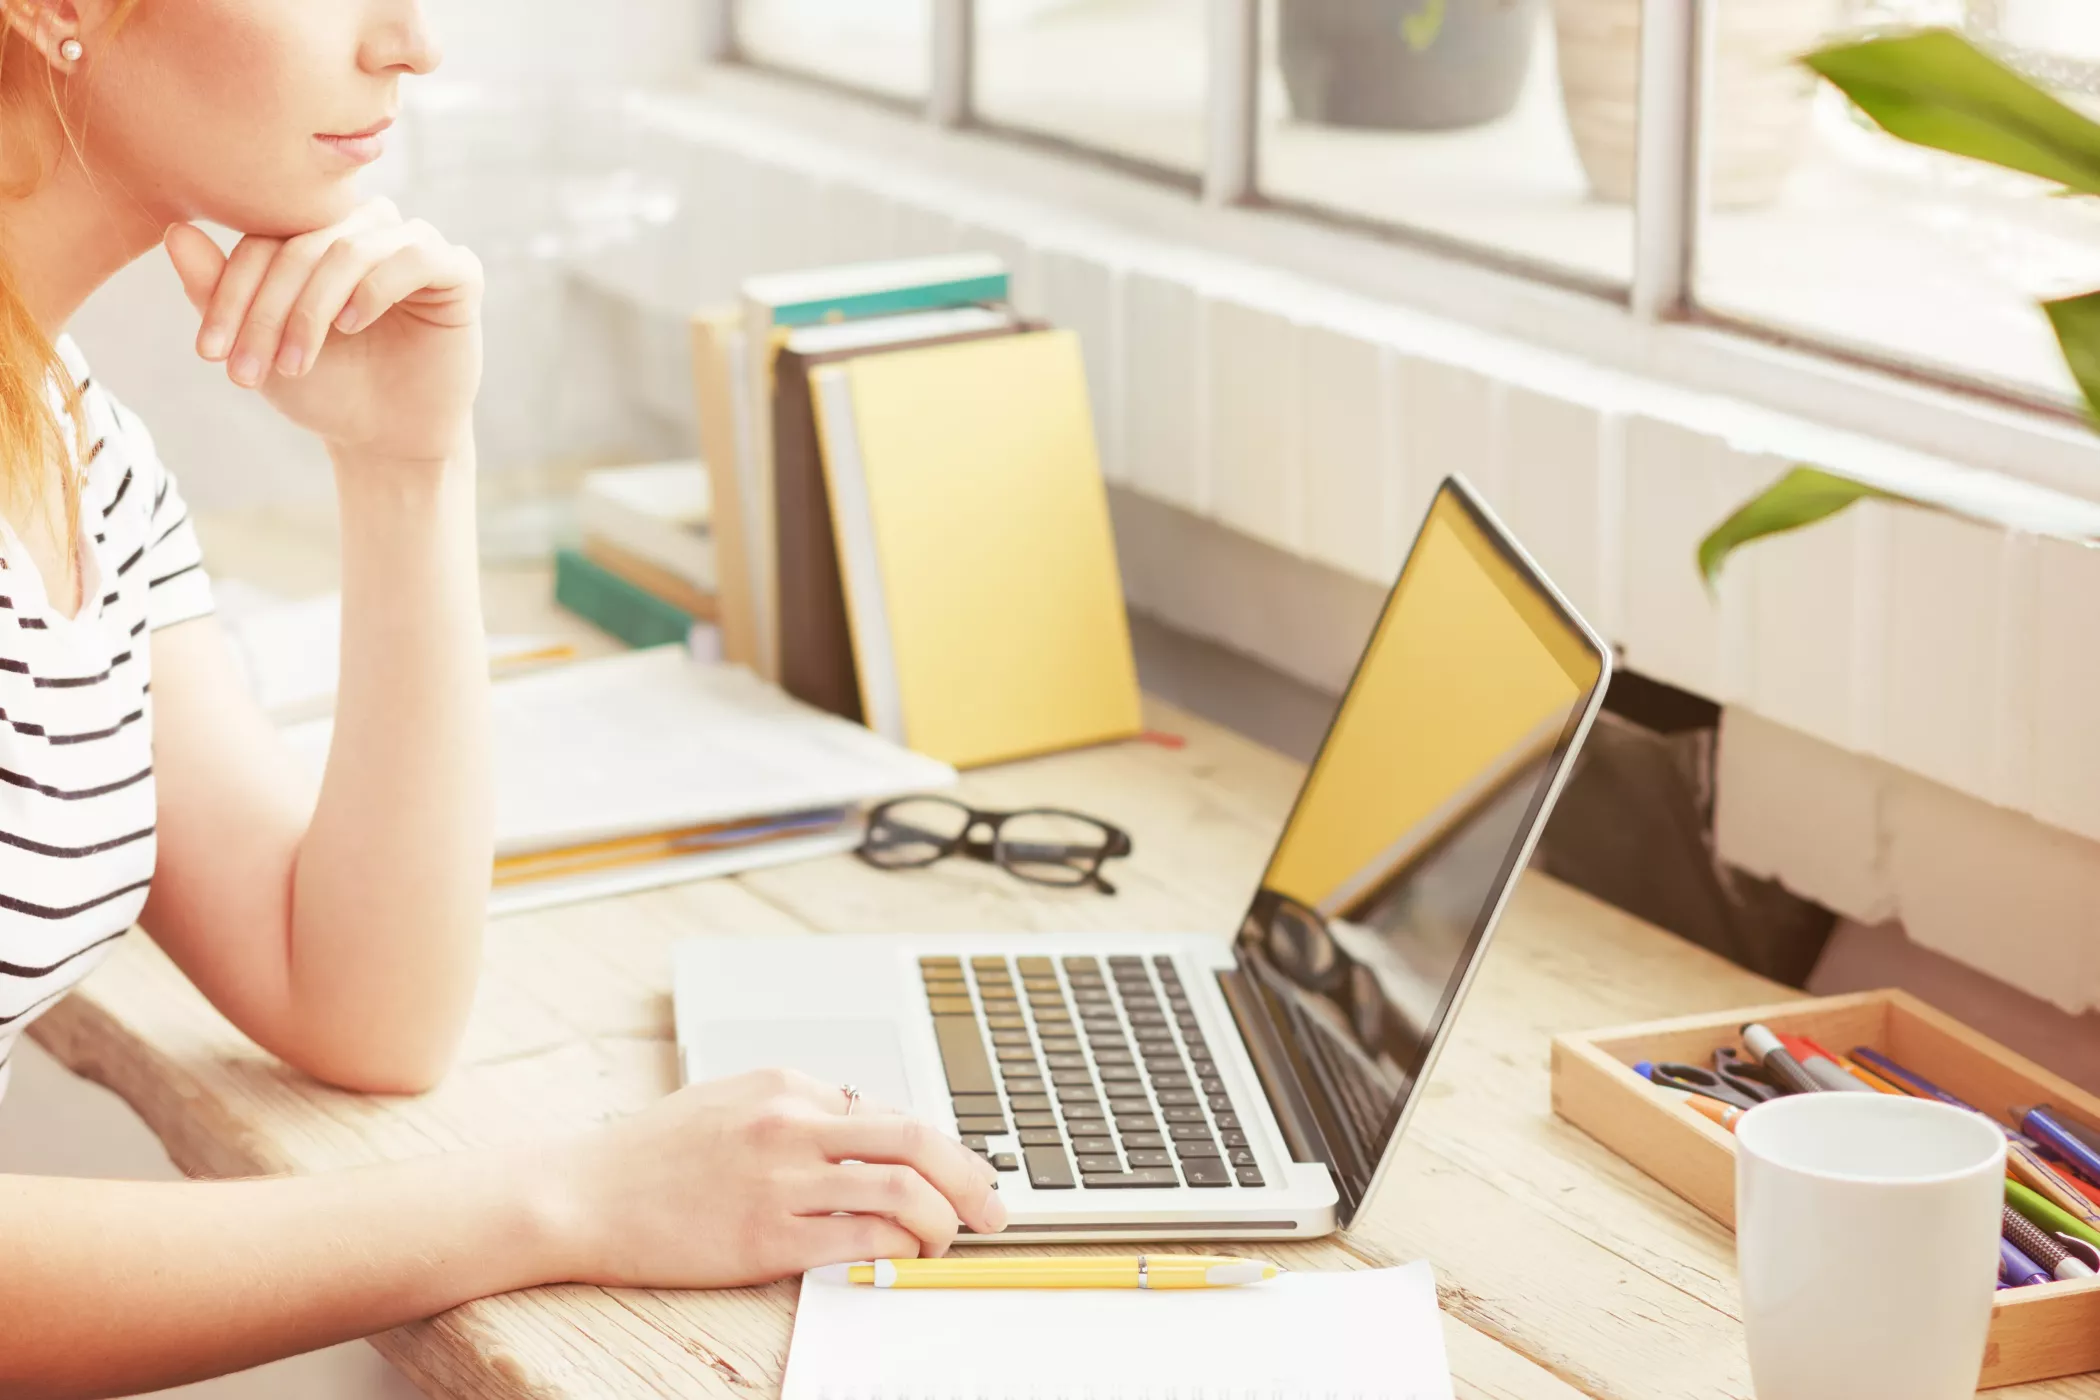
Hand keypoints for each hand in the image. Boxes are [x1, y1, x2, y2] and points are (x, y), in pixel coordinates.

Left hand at [163, 201, 483, 463]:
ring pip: (351, 247)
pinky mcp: (459, 273)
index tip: (209, 354)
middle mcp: (367, 227)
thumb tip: (174, 230)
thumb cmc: (325, 388)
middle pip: (304, 243)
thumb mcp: (261, 343)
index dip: (231, 292)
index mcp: (318, 233)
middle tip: (250, 372)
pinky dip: (377, 287)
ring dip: (313, 308)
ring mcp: (415, 245)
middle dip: (269, 311)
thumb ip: (218, 289)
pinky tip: (353, 325)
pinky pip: (416, 257)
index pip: (264, 239)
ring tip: (296, 362)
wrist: (385, 439)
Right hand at [547, 1069, 1007, 1289]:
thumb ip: (797, 1110)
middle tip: (994, 1207)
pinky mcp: (767, 1236)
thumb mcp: (730, 1100)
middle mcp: (791, 1123)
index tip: (960, 1173)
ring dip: (942, 1220)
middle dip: (971, 1177)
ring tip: (947, 1240)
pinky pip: (862, 1239)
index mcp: (785, 1084)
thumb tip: (868, 1130)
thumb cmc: (652, 1155)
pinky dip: (898, 1249)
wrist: (582, 1194)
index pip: (890, 1112)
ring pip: (901, 1190)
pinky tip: (903, 1258)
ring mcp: (782, 1181)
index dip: (938, 1149)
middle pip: (916, 1141)